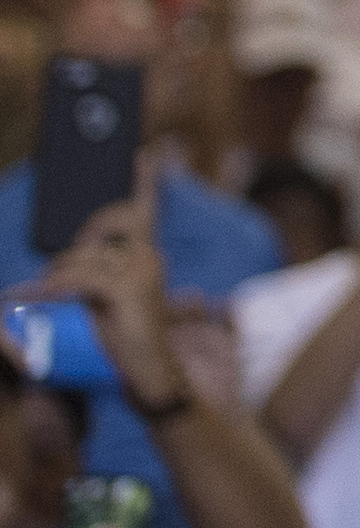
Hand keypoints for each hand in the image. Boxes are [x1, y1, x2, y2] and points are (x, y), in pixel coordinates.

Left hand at [24, 166, 180, 407]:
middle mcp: (149, 257)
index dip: (145, 180)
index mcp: (147, 257)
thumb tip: (58, 266)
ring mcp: (141, 271)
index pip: (144, 211)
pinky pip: (79, 278)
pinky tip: (43, 296)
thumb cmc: (128, 341)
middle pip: (101, 229)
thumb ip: (93, 276)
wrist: (152, 375)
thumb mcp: (107, 302)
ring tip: (40, 297)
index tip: (144, 152)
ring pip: (82, 258)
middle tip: (55, 279)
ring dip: (55, 278)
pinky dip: (56, 287)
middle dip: (73, 248)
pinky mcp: (127, 290)